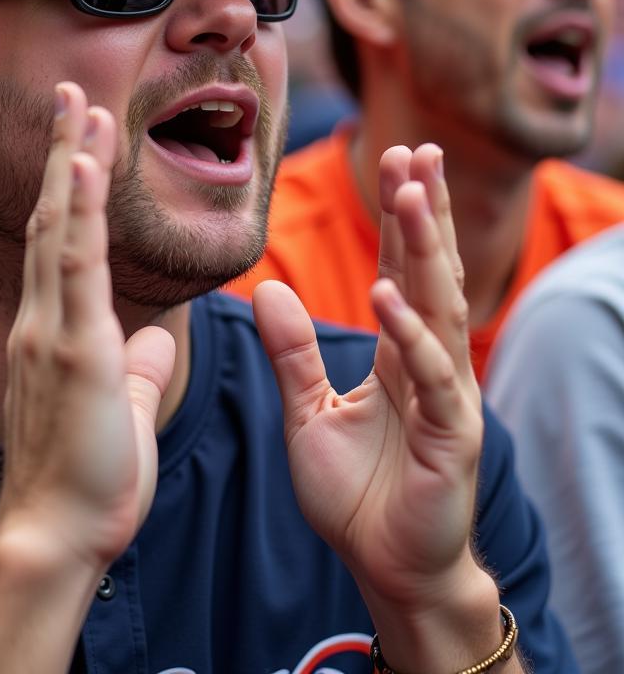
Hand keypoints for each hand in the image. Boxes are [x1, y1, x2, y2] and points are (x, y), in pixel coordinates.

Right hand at [0, 82, 175, 577]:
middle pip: (52, 218)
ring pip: (59, 228)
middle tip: (72, 95)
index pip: (63, 241)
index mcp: (58, 330)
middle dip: (64, 152)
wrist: (54, 538)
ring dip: (69, 162)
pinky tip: (78, 166)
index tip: (81, 138)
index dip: (70, 187)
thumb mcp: (120, 409)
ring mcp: (53, 330)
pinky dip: (74, 212)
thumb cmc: (87, 481)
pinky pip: (74, 268)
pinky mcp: (71, 351)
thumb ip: (134, 365)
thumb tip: (153, 339)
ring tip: (79, 105)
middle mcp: (45, 319)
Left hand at [253, 144, 483, 611]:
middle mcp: (428, 365)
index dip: (399, 218)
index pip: (400, 270)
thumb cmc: (356, 492)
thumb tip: (269, 289)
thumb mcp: (308, 411)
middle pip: (426, 274)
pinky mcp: (450, 438)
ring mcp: (444, 398)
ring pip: (438, 310)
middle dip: (422, 212)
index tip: (394, 160)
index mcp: (397, 354)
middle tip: (418, 150)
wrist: (386, 567)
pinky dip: (412, 336)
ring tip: (410, 194)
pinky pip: (432, 379)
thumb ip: (292, 352)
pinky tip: (389, 295)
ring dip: (423, 251)